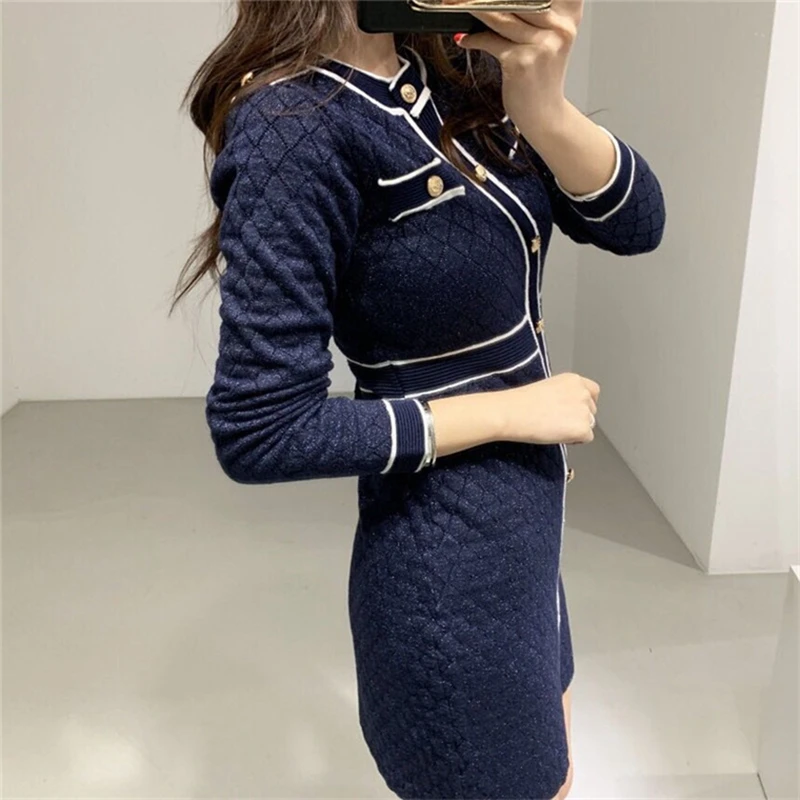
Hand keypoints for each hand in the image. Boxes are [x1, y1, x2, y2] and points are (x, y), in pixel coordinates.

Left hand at [454, 0, 583, 126]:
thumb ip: (535, 13)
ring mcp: (541, 45)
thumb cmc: (541, 77)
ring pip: (502, 16)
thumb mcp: (549, 38)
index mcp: (569, 17)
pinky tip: (465, 39)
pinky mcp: (521, 62)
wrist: (544, 115)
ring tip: (460, 6)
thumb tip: (493, 2)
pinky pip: (491, 41)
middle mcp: (560, 28)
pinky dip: (473, 39)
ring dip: (476, 10)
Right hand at [497, 372, 599, 444]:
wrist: (513, 412)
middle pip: (591, 410)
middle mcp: (583, 393)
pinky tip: (556, 435)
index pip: (593, 391)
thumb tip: (569, 409)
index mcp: (573, 380)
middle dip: (579, 417)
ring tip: (553, 427)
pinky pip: (586, 439)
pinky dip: (574, 440)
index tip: (573, 410)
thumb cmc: (521, 402)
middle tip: (557, 421)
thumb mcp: (548, 388)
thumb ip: (564, 394)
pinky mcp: (583, 428)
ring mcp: (584, 410)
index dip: (584, 403)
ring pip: (589, 425)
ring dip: (576, 429)